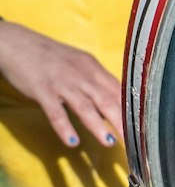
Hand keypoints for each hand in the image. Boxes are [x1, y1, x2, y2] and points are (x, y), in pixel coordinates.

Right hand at [0, 20, 122, 148]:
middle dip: (122, 120)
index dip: (131, 108)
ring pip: (85, 106)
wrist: (19, 45)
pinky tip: (72, 142)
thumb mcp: (79, 65)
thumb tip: (110, 103)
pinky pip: (55, 112)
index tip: (142, 124)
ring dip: (98, 126)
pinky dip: (65, 127)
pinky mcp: (43, 91)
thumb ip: (94, 82)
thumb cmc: (51, 57)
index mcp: (93, 68)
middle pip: (107, 99)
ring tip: (111, 142)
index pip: (118, 90)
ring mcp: (63, 83)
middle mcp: (82, 75)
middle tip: (134, 138)